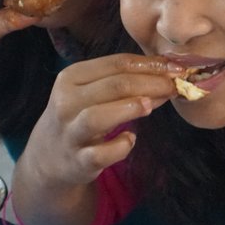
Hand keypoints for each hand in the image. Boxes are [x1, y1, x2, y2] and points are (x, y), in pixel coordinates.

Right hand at [11, 54, 184, 224]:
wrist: (49, 156)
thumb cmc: (79, 116)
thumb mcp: (92, 92)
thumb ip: (125, 81)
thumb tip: (168, 74)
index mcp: (71, 77)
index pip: (116, 63)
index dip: (150, 64)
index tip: (176, 69)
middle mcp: (66, 102)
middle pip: (113, 86)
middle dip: (150, 83)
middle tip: (174, 87)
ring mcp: (70, 133)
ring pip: (97, 117)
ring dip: (128, 109)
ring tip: (150, 106)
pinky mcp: (78, 161)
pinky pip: (101, 154)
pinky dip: (119, 146)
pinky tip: (131, 140)